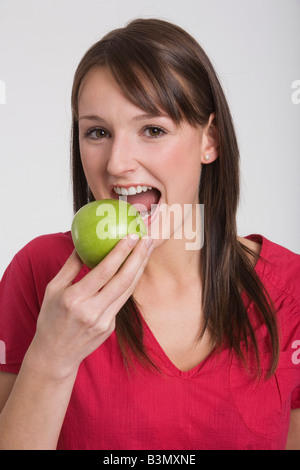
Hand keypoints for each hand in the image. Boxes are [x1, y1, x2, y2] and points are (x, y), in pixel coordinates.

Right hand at [27, 235, 153, 378]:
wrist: (55, 355)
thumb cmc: (51, 318)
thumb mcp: (53, 289)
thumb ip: (70, 266)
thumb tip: (81, 242)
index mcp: (75, 299)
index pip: (104, 271)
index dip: (120, 252)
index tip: (131, 235)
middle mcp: (92, 311)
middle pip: (123, 279)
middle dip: (138, 256)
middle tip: (147, 238)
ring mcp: (104, 321)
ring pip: (128, 290)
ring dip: (140, 268)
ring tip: (146, 250)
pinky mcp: (111, 327)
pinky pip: (122, 300)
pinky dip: (130, 282)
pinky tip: (135, 268)